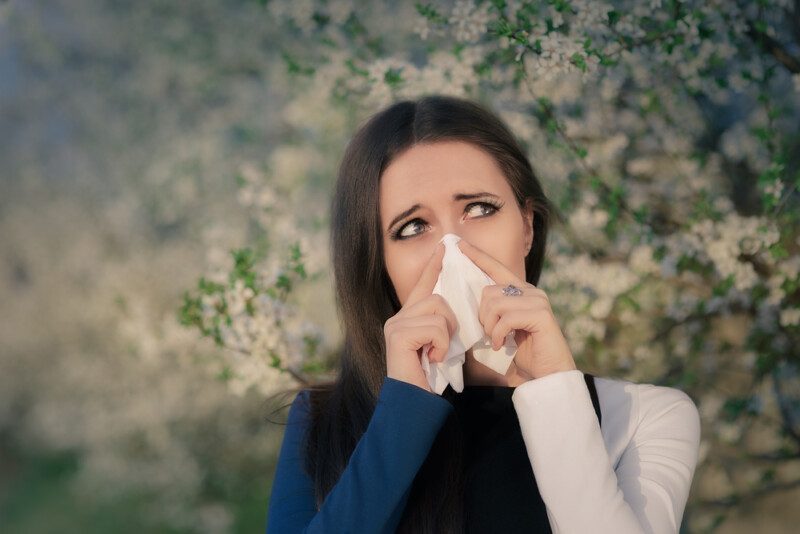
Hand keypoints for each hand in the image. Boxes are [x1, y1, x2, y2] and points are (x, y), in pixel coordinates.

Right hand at [383, 241, 457, 392]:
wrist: (414, 403)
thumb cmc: (429, 379)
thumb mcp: (440, 346)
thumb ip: (442, 326)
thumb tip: (456, 308)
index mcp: (407, 318)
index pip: (422, 285)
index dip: (433, 267)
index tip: (444, 248)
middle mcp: (397, 318)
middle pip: (436, 298)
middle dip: (450, 322)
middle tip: (443, 348)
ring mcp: (395, 325)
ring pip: (438, 311)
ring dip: (446, 336)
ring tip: (437, 355)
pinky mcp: (398, 335)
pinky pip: (435, 327)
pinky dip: (442, 346)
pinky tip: (432, 360)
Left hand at [457, 239, 577, 380]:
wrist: (547, 377)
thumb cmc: (521, 356)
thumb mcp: (501, 330)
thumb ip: (490, 313)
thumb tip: (467, 303)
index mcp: (520, 292)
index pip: (496, 268)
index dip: (477, 256)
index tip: (460, 244)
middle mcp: (530, 291)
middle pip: (488, 291)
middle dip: (482, 316)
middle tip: (491, 335)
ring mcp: (538, 301)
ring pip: (495, 303)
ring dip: (490, 327)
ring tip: (498, 341)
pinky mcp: (541, 314)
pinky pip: (506, 318)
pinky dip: (499, 334)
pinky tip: (504, 346)